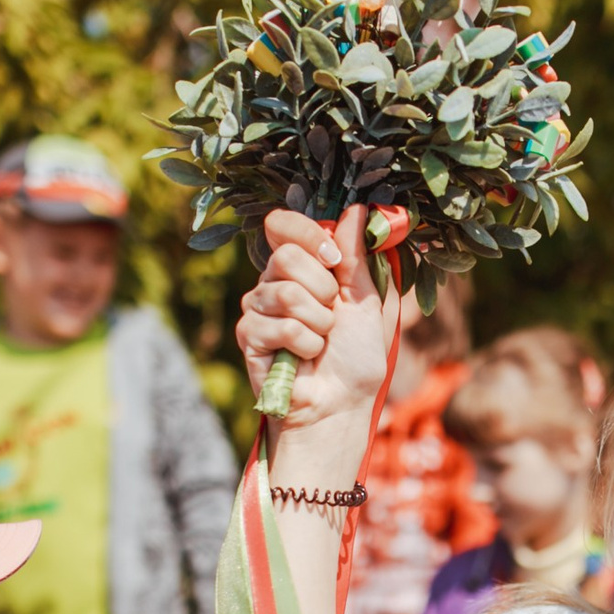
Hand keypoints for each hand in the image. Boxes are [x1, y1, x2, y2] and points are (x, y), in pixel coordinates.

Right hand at [235, 206, 402, 447]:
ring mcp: (257, 308)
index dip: (306, 234)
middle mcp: (274, 282)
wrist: (342, 403)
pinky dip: (305, 344)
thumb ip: (354, 257)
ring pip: (286, 293)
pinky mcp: (249, 336)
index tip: (334, 258)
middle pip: (286, 256)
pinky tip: (303, 358)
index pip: (282, 225)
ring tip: (320, 342)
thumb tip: (355, 209)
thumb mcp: (364, 301)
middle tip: (331, 317)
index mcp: (302, 267)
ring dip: (319, 323)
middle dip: (322, 290)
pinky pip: (280, 326)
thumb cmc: (355, 356)